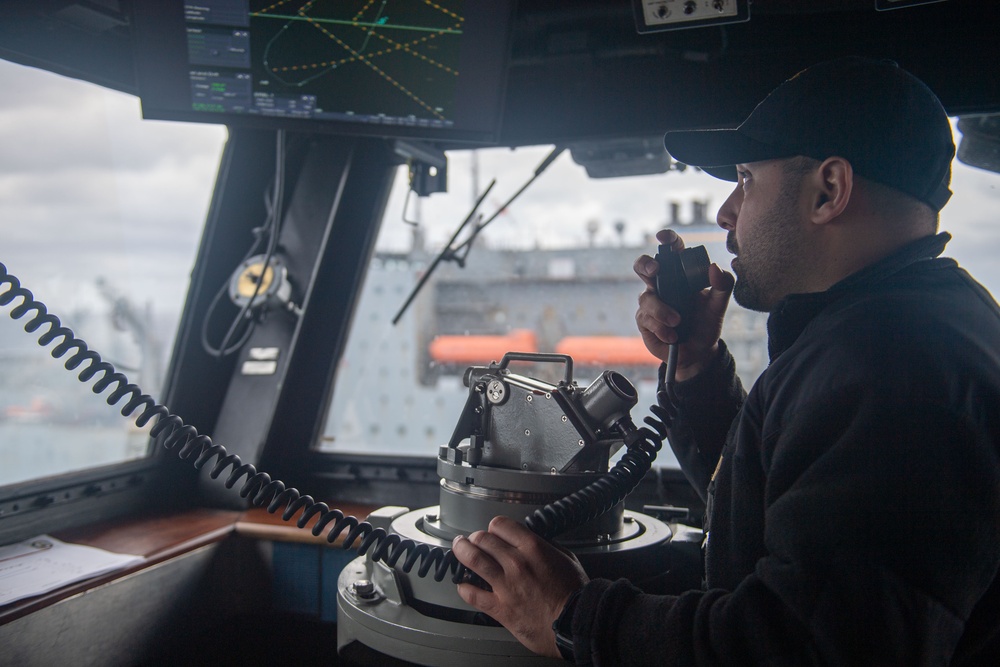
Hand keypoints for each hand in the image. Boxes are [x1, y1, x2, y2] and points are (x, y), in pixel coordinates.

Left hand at [452, 516, 588, 657]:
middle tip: (473, 540)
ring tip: (459, 549)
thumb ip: (548, 547)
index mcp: (533, 548)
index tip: (493, 532)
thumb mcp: (566, 559)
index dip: (494, 527)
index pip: (500, 525)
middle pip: (483, 539)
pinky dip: (463, 587)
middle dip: (475, 538)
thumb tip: (537, 542)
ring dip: (462, 552)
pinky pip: (472, 594)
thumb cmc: (575, 595)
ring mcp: (506, 585)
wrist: (576, 623)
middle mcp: (516, 563)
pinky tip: (463, 585)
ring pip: (473, 560)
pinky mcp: (500, 608)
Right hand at [634, 229, 734, 380]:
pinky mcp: (644, 320)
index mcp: (680, 274)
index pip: (672, 251)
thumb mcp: (719, 306)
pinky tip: (672, 336)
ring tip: (677, 322)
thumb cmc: (706, 323)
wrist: (697, 352)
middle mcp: (662, 284)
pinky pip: (646, 319)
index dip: (667, 239)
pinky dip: (661, 328)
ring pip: (646, 298)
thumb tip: (715, 268)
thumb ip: (723, 286)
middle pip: (643, 265)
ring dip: (662, 310)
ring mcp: (651, 301)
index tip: (663, 237)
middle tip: (655, 271)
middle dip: (645, 264)